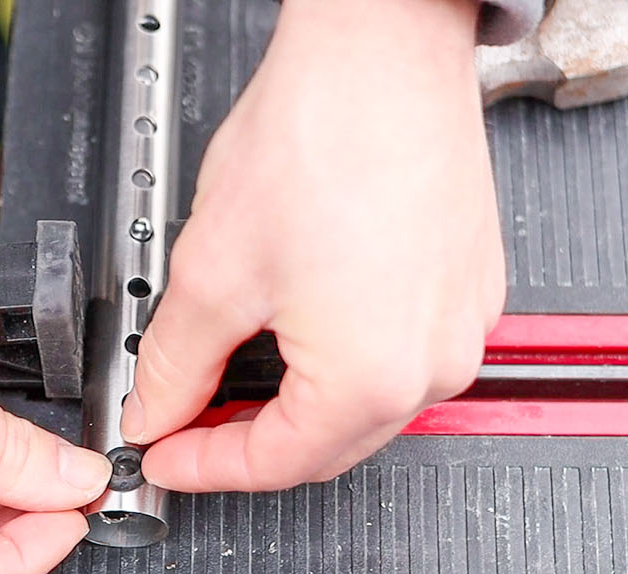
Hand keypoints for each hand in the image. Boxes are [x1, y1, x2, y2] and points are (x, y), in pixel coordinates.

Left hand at [123, 0, 504, 491]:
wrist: (381, 50)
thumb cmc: (323, 135)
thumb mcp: (212, 271)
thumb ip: (172, 365)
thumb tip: (156, 409)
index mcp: (374, 378)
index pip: (275, 463)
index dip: (204, 468)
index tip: (164, 457)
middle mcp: (435, 365)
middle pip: (325, 444)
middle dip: (248, 441)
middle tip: (188, 422)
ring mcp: (463, 326)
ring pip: (364, 403)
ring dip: (295, 401)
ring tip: (234, 371)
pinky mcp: (470, 288)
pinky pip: (400, 354)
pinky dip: (342, 360)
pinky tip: (297, 328)